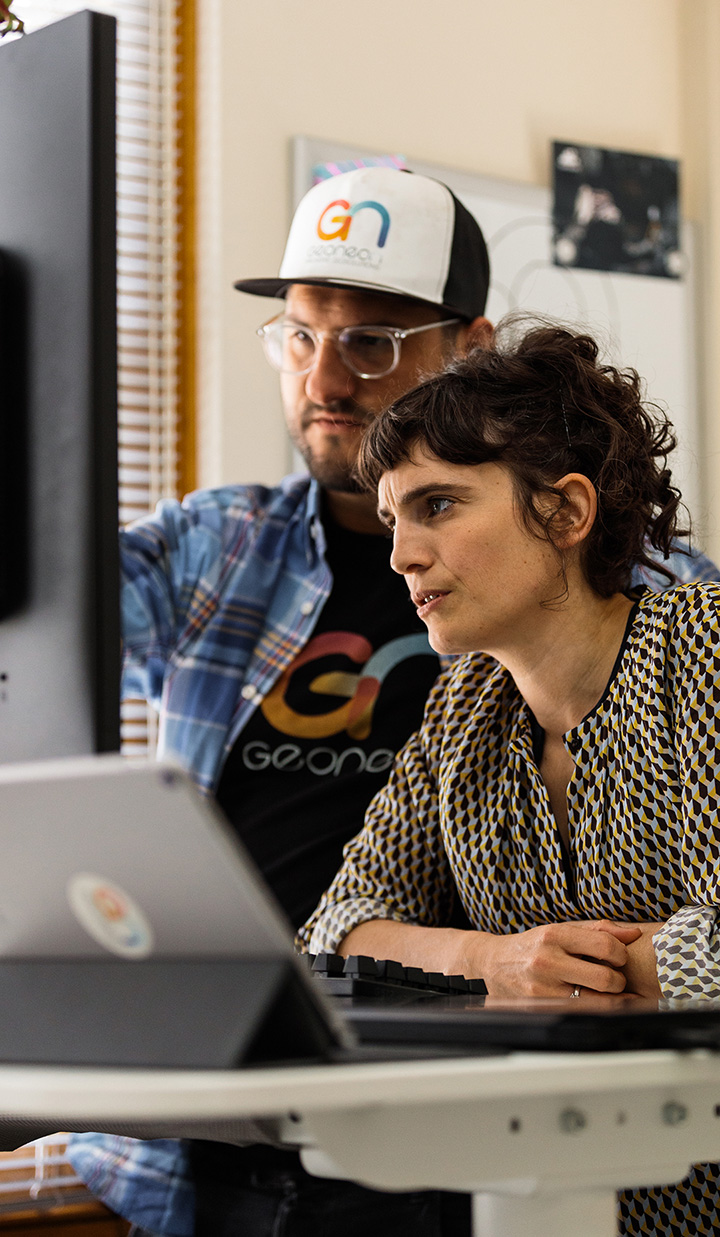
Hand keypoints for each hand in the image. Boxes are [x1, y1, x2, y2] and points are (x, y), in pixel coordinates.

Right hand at [464, 920, 642, 998]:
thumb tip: (633, 934)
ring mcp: (543, 988)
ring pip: (597, 1003)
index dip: (622, 955)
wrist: (492, 964)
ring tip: (608, 993)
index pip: (605, 946)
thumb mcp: (560, 930)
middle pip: (606, 979)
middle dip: (619, 981)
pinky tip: (597, 1005)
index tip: (620, 958)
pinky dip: (595, 1011)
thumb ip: (598, 930)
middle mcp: (548, 961)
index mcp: (555, 935)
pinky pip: (581, 1014)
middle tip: (615, 979)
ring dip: (611, 1000)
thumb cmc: (532, 946)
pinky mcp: (541, 1007)